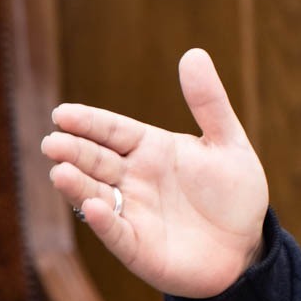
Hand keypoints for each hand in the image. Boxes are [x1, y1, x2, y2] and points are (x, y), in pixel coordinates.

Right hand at [41, 48, 268, 297]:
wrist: (247, 246)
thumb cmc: (234, 194)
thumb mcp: (227, 143)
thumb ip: (209, 103)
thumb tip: (194, 53)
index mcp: (151, 150)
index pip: (113, 131)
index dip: (89, 122)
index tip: (63, 114)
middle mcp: (134, 179)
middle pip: (96, 160)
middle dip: (74, 150)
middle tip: (53, 141)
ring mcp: (133, 213)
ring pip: (96, 195)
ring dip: (77, 185)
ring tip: (60, 171)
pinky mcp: (138, 247)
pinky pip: (117, 233)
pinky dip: (104, 221)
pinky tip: (93, 208)